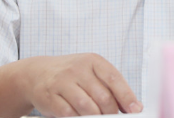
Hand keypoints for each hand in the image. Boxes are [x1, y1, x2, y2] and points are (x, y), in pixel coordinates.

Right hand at [20, 53, 142, 116]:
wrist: (37, 73)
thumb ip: (111, 87)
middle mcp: (77, 68)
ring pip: (87, 107)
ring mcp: (62, 81)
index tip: (136, 110)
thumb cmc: (72, 75)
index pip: (114, 78)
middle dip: (111, 112)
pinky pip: (69, 114)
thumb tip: (134, 106)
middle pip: (102, 96)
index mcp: (92, 61)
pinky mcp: (50, 96)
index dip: (127, 96)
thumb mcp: (91, 73)